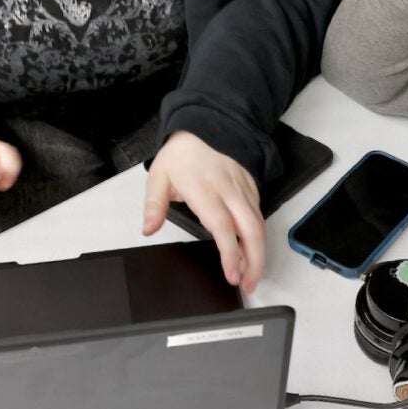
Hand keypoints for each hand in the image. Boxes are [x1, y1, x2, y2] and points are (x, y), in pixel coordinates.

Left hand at [142, 131, 264, 290]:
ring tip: (252, 276)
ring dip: (259, 252)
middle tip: (249, 285)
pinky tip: (252, 252)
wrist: (208, 123)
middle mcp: (228, 191)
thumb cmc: (182, 153)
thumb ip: (154, 204)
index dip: (230, 253)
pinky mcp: (252, 188)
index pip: (222, 226)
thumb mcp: (159, 175)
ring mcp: (243, 189)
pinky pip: (259, 215)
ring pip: (259, 224)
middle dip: (254, 261)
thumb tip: (148, 229)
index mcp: (204, 190)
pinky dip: (258, 236)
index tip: (232, 275)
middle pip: (250, 230)